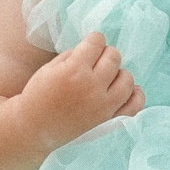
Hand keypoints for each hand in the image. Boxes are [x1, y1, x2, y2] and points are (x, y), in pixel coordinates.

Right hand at [17, 33, 142, 150]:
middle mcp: (91, 86)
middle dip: (105, 54)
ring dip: (118, 73)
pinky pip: (135, 104)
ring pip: (127, 77)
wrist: (34, 129)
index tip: (90, 45)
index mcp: (73, 70)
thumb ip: (73, 54)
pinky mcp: (109, 120)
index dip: (93, 40)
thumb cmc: (38, 96)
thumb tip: (95, 48)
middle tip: (96, 61)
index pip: (96, 42)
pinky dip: (135, 95)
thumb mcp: (49, 68)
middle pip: (113, 57)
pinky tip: (126, 91)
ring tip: (107, 77)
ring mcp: (103, 105)